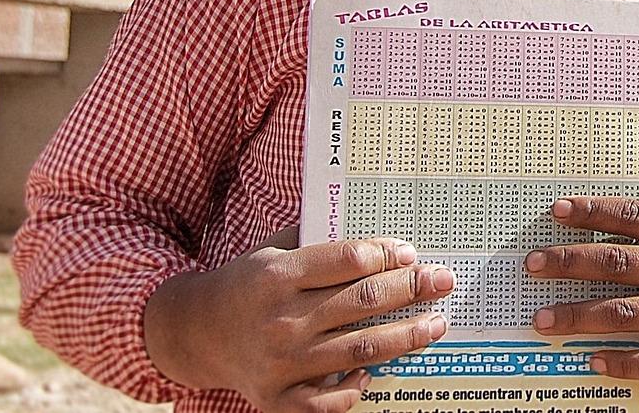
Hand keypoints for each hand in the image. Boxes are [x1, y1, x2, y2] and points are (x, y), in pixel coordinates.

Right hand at [144, 236, 455, 411]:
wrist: (194, 332)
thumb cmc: (247, 283)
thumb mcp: (273, 249)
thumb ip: (320, 241)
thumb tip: (385, 244)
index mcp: (277, 276)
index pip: (347, 261)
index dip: (385, 256)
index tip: (412, 254)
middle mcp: (279, 320)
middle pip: (360, 303)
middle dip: (410, 290)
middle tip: (444, 281)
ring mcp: (278, 363)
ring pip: (357, 349)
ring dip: (405, 337)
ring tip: (436, 325)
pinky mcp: (274, 397)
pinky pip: (326, 400)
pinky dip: (355, 388)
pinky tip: (376, 373)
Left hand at [526, 197, 638, 380]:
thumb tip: (616, 210)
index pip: (634, 217)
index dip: (593, 212)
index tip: (556, 211)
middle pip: (620, 263)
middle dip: (570, 263)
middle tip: (532, 264)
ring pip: (626, 313)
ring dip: (579, 316)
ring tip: (542, 319)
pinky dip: (621, 362)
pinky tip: (591, 359)